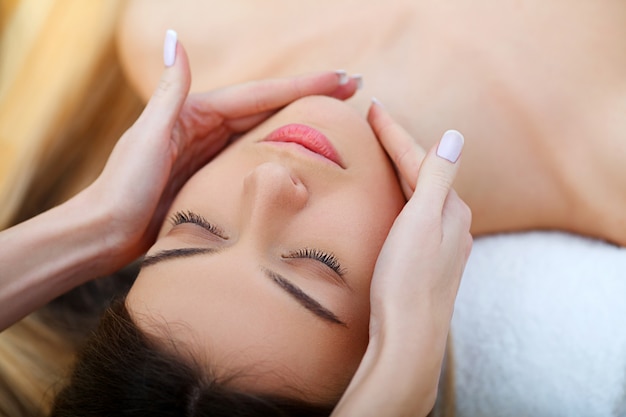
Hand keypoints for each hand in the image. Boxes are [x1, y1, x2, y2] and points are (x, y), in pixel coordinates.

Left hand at [84, 32, 359, 271]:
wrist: (106, 233)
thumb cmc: (123, 187)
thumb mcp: (148, 136)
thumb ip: (170, 91)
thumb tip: (176, 38)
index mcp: (197, 112)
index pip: (262, 94)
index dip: (305, 85)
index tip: (345, 78)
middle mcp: (207, 127)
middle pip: (270, 107)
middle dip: (312, 96)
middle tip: (355, 89)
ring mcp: (211, 153)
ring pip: (266, 132)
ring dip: (301, 121)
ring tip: (339, 116)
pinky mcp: (212, 177)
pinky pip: (254, 159)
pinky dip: (280, 151)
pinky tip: (301, 153)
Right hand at [338, 102, 471, 414]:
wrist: (408, 336)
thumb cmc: (409, 279)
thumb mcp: (422, 222)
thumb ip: (437, 178)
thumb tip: (455, 136)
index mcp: (451, 209)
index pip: (419, 159)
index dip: (394, 132)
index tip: (373, 107)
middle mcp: (452, 223)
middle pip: (421, 173)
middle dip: (398, 146)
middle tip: (375, 120)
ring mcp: (441, 243)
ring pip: (419, 195)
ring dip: (401, 170)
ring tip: (384, 151)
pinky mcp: (427, 261)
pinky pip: (414, 214)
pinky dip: (402, 196)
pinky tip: (395, 200)